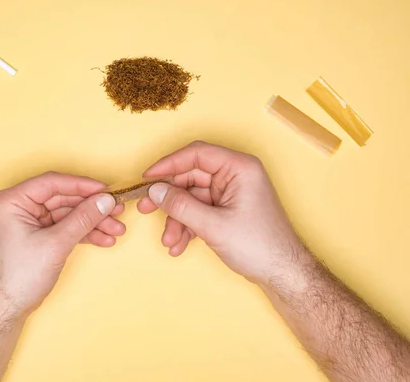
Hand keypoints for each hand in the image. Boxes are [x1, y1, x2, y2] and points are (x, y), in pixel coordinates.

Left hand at [0, 172, 124, 316]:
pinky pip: (65, 228)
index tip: (107, 190)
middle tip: (117, 211)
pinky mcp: (37, 237)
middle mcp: (19, 206)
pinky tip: (104, 238)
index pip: (53, 183)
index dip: (83, 186)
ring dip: (92, 222)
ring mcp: (29, 222)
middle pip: (63, 198)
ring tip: (116, 230)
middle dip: (92, 208)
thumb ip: (83, 219)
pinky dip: (84, 233)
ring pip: (68, 214)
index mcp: (13, 200)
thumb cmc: (17, 277)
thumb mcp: (55, 244)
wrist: (4, 310)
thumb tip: (106, 201)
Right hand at [138, 141, 306, 283]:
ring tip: (169, 240)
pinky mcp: (227, 210)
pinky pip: (199, 211)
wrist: (282, 275)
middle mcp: (235, 175)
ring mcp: (231, 193)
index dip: (168, 164)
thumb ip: (181, 206)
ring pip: (191, 198)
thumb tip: (155, 191)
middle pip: (190, 177)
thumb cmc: (260, 246)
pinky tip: (179, 245)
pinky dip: (187, 226)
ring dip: (177, 219)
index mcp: (239, 167)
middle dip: (169, 199)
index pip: (196, 154)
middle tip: (145, 209)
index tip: (148, 177)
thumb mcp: (213, 225)